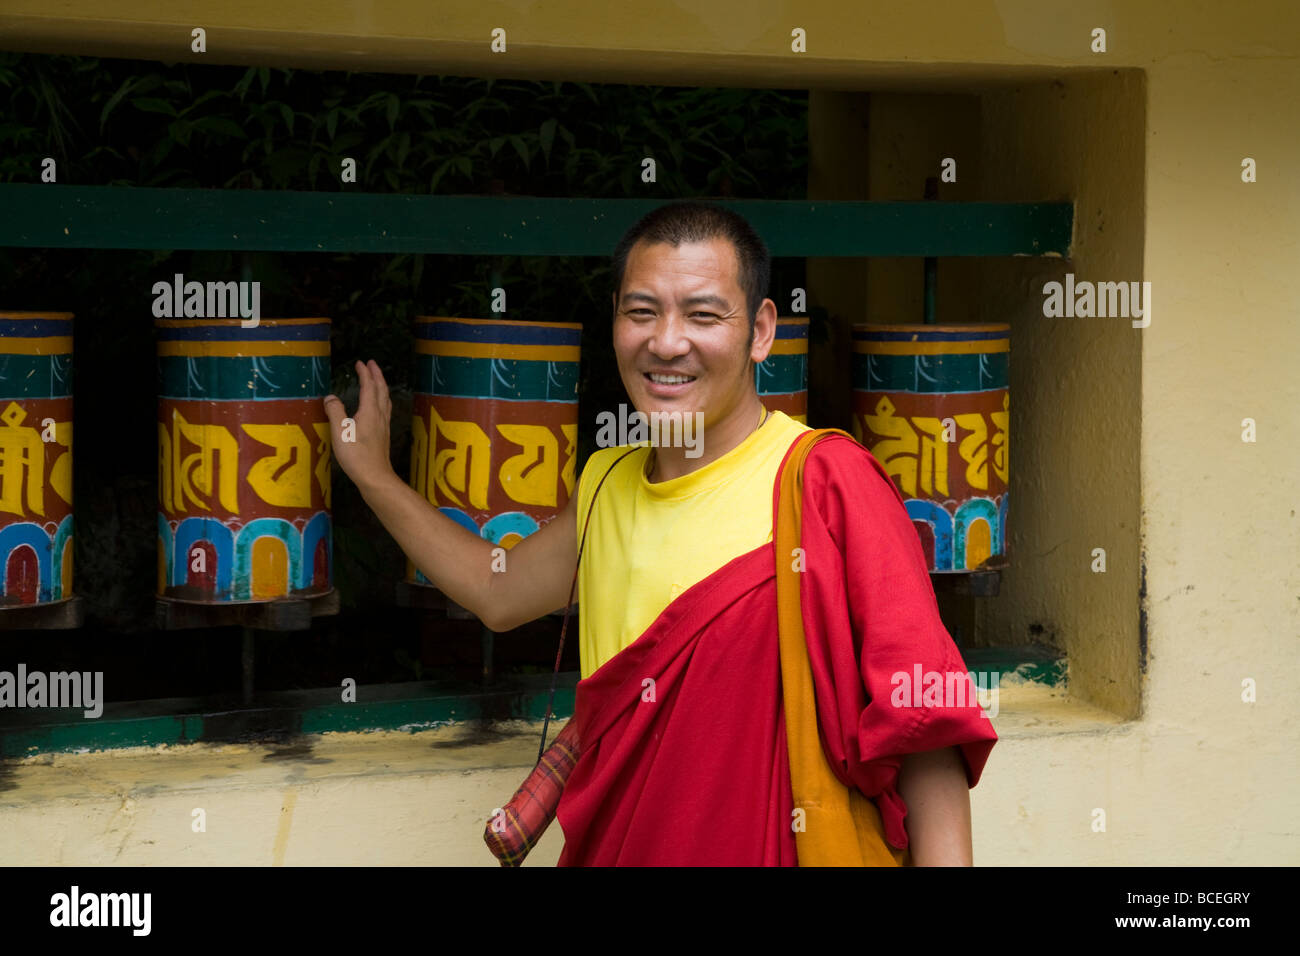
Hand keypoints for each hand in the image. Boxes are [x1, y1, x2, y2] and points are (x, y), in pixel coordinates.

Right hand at [323, 359, 395, 492]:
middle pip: (381, 390)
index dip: (365, 373)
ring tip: (377, 380)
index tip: (360, 362)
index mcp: (370, 411)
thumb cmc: (356, 455)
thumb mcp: (340, 432)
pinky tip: (379, 406)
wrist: (375, 477)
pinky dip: (382, 399)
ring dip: (381, 386)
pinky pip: (385, 409)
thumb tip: (331, 397)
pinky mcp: (384, 434)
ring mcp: (384, 425)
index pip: (369, 386)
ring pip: (385, 399)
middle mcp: (380, 415)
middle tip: (371, 364)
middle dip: (376, 375)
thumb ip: (335, 411)